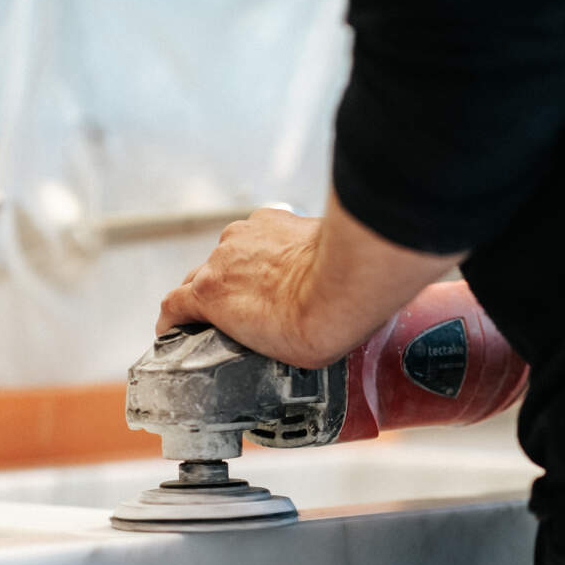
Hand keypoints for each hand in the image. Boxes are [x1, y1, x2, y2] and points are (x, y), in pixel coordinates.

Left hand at [157, 193, 465, 368]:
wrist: (339, 291)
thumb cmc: (356, 278)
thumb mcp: (351, 261)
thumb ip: (352, 263)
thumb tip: (392, 272)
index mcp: (276, 226)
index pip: (253, 247)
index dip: (254, 273)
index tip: (266, 291)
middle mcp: (243, 238)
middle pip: (222, 267)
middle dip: (230, 291)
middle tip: (247, 323)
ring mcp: (222, 266)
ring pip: (201, 287)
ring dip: (206, 310)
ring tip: (213, 339)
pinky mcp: (209, 295)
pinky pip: (176, 308)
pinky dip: (172, 323)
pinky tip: (171, 338)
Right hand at [157, 207, 329, 366]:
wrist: (347, 284)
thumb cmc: (313, 325)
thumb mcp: (269, 352)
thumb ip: (246, 333)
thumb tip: (260, 336)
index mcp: (209, 293)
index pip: (174, 305)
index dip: (173, 320)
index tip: (174, 328)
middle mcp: (220, 258)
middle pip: (202, 277)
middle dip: (212, 295)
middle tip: (233, 313)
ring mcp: (246, 234)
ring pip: (232, 254)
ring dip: (242, 269)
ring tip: (269, 286)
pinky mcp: (273, 218)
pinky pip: (259, 234)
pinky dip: (267, 247)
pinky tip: (287, 261)